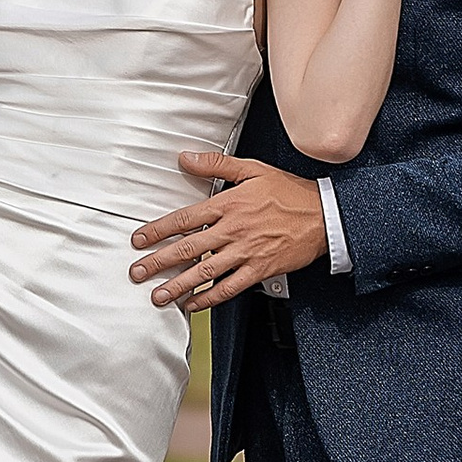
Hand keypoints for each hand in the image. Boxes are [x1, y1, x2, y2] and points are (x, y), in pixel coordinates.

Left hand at [129, 152, 327, 310]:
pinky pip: (229, 288)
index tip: (139, 240)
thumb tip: (185, 158)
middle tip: (138, 272)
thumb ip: (216, 165)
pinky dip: (209, 298)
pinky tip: (193, 304)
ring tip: (158, 295)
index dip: (157, 230)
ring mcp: (245, 252)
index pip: (184, 219)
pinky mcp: (259, 270)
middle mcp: (233, 230)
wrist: (323, 216)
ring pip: (204, 272)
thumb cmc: (289, 192)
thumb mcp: (253, 169)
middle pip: (188, 248)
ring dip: (178, 285)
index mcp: (228, 204)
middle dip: (159, 262)